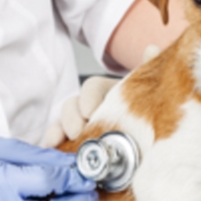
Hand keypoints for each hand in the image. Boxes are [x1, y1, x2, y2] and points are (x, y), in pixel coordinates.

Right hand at [40, 45, 161, 147]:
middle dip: (70, 118)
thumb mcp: (147, 90)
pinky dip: (52, 146)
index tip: (90, 112)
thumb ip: (149, 69)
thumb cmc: (143, 109)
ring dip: (56, 131)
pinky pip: (58, 142)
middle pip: (72, 106)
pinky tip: (49, 151)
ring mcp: (80, 125)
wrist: (147, 134)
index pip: (92, 87)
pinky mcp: (74, 143)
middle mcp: (89, 106)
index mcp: (107, 92)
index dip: (88, 98)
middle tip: (76, 132)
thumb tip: (151, 49)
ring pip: (61, 123)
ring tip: (55, 143)